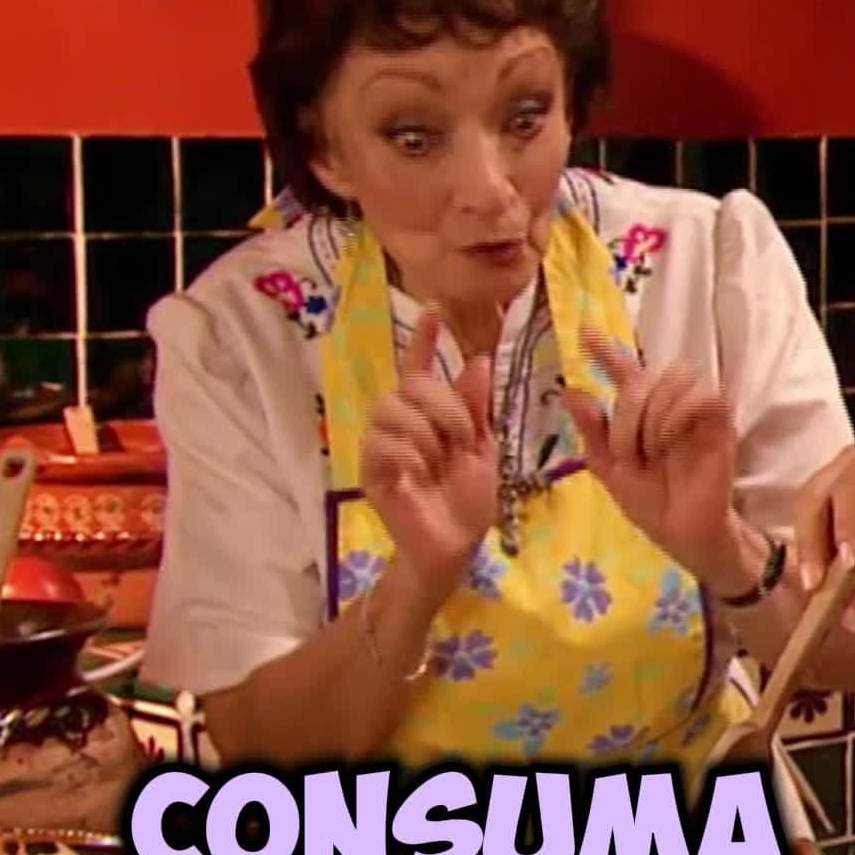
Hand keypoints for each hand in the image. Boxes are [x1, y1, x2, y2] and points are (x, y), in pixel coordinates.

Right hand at [360, 307, 497, 595]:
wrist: (454, 546)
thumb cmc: (468, 500)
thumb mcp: (484, 448)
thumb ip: (477, 407)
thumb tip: (477, 359)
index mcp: (428, 414)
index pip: (418, 367)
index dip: (424, 338)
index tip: (434, 308)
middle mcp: (400, 422)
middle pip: (410, 385)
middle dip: (445, 407)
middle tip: (463, 438)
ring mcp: (382, 445)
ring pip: (393, 409)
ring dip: (427, 431)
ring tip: (440, 460)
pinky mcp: (370, 470)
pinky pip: (382, 442)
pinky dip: (409, 454)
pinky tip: (419, 474)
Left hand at [562, 334, 737, 581]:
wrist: (681, 534)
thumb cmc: (650, 501)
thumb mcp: (610, 469)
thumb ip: (593, 431)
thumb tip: (571, 392)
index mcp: (640, 411)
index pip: (624, 369)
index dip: (604, 348)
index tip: (583, 331)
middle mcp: (668, 403)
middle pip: (647, 373)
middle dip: (628, 409)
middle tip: (626, 450)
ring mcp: (696, 410)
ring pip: (676, 377)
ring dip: (653, 414)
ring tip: (650, 450)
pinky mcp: (720, 423)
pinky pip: (704, 396)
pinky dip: (678, 415)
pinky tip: (668, 441)